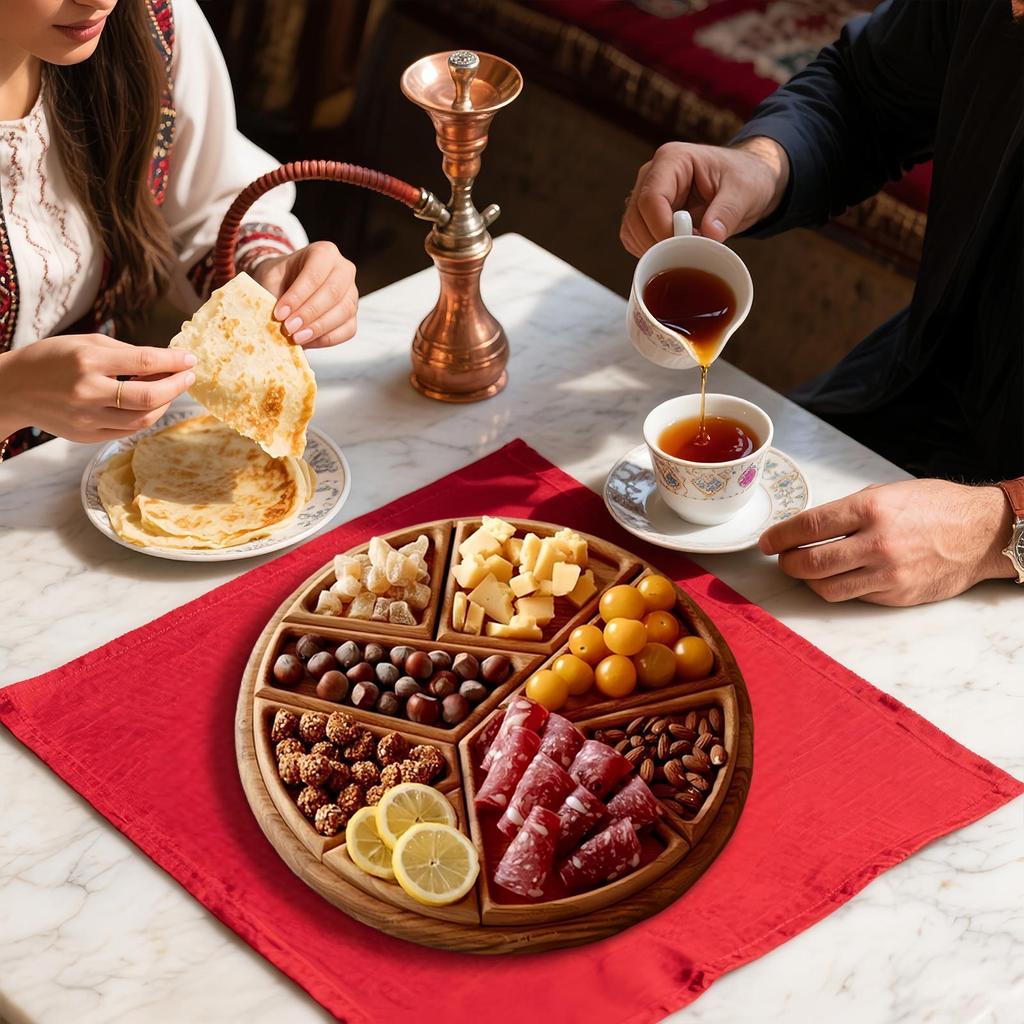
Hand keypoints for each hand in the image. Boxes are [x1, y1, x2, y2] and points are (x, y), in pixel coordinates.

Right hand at [0, 335, 195, 443]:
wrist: (11, 389)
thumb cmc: (51, 359)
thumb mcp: (86, 343)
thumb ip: (126, 352)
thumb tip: (165, 359)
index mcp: (88, 361)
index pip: (144, 362)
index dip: (173, 361)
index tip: (191, 359)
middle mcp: (88, 392)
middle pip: (149, 397)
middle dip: (176, 386)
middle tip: (189, 376)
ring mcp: (87, 418)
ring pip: (143, 419)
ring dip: (165, 404)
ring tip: (171, 389)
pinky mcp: (86, 436)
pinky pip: (129, 431)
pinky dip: (146, 417)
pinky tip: (152, 405)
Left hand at [251, 241, 357, 348]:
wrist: (288, 284)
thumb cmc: (281, 278)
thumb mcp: (271, 279)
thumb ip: (273, 296)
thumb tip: (276, 322)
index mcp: (324, 252)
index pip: (315, 274)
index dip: (297, 296)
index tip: (279, 314)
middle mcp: (344, 269)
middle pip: (333, 293)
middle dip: (309, 314)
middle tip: (288, 328)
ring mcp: (352, 293)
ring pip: (343, 312)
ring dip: (319, 328)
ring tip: (297, 338)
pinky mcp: (352, 315)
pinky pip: (348, 329)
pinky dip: (328, 339)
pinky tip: (308, 341)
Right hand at [620, 137, 789, 255]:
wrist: (745, 180)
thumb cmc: (745, 177)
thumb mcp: (745, 192)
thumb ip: (727, 212)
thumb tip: (710, 235)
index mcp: (673, 160)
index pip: (650, 198)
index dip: (661, 228)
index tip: (684, 245)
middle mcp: (652, 175)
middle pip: (635, 216)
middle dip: (657, 243)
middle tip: (687, 252)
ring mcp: (646, 194)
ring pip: (631, 230)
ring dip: (653, 249)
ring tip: (685, 249)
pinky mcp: (646, 214)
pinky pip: (635, 238)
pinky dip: (650, 251)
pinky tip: (674, 251)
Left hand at [758, 480, 1015, 606]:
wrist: (982, 533)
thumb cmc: (934, 507)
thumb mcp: (887, 493)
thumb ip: (847, 511)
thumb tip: (808, 528)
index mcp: (870, 509)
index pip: (809, 526)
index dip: (779, 536)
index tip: (766, 542)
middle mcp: (877, 543)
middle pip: (810, 563)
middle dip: (787, 562)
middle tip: (783, 558)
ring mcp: (888, 574)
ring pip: (827, 588)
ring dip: (808, 580)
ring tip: (806, 569)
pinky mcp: (897, 596)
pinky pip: (854, 597)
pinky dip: (840, 588)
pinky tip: (840, 576)